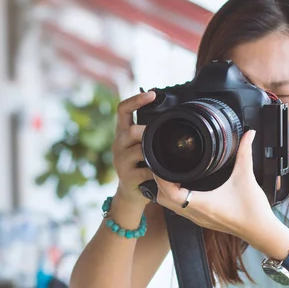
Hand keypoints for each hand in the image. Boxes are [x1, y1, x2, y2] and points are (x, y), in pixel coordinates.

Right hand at [111, 91, 156, 206]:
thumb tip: (170, 115)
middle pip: (130, 130)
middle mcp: (118, 145)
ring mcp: (120, 161)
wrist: (131, 194)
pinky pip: (144, 170)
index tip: (152, 94)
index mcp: (122, 133)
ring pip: (137, 150)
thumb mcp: (141, 146)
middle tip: (161, 134)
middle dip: (146, 131)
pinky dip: (156, 170)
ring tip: (163, 154)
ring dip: (152, 151)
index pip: (122, 109)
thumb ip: (149, 133)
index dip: (136, 100)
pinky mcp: (126, 177)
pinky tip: (163, 172)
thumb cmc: (140, 166)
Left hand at [153, 130, 275, 240]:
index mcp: (201, 203)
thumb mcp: (246, 177)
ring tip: (173, 174)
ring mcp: (198, 219)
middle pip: (163, 200)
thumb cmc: (252, 210)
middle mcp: (196, 213)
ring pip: (170, 206)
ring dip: (167, 191)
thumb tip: (248, 135)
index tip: (161, 165)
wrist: (261, 231)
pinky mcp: (203, 220)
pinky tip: (185, 186)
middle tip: (164, 167)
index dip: (161, 179)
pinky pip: (181, 210)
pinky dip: (177, 198)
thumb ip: (244, 153)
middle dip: (160, 183)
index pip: (169, 194)